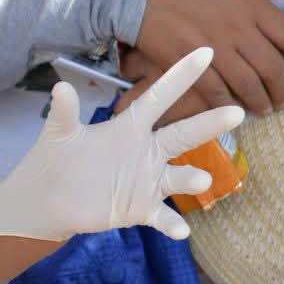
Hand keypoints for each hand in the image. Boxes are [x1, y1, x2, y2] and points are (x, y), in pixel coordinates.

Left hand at [0, 47, 242, 242]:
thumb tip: (61, 87)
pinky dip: (172, 224)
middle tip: (236, 112)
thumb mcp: (60, 133)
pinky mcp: (140, 208)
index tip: (206, 52)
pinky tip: (181, 230)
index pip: (159, 96)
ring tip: (202, 179)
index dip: (180, 76)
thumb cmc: (59, 158)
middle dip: (208, 124)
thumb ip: (64, 112)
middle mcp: (147, 151)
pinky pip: (162, 216)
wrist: (47, 198)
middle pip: (182, 135)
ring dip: (192, 179)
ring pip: (179, 177)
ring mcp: (148, 181)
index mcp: (130, 126)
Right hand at [132, 0, 283, 116]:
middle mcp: (237, 28)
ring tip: (263, 108)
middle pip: (271, 68)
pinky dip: (227, 103)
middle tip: (283, 100)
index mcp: (252, 5)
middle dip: (282, 90)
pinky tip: (232, 107)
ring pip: (246, 84)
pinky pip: (214, 90)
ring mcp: (211, 47)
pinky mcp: (185, 61)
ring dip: (259, 101)